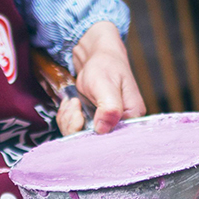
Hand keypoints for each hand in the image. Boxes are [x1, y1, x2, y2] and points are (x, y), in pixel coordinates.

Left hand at [60, 21, 145, 135]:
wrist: (97, 56)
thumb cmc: (107, 66)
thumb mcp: (107, 86)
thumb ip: (109, 109)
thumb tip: (103, 130)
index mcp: (131, 118)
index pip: (112, 141)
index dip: (91, 134)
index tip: (80, 115)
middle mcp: (120, 125)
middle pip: (93, 142)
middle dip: (75, 125)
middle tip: (74, 104)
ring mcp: (105, 124)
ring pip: (80, 136)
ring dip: (69, 119)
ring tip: (73, 102)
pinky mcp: (93, 122)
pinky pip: (74, 129)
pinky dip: (67, 117)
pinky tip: (70, 104)